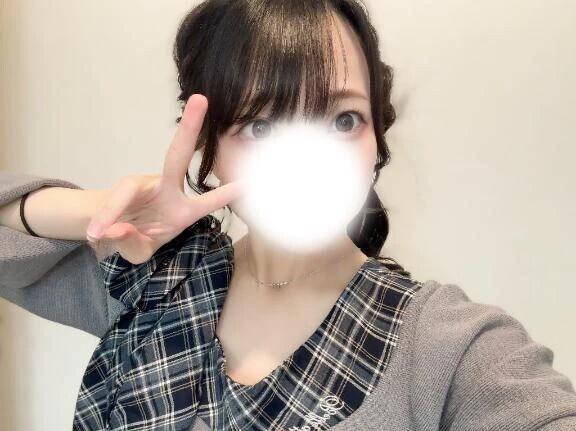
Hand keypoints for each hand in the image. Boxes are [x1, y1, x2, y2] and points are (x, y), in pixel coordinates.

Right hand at [85, 94, 241, 263]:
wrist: (106, 229)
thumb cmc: (136, 239)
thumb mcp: (138, 253)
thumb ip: (132, 244)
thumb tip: (117, 228)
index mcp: (183, 212)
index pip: (208, 201)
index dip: (227, 192)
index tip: (248, 180)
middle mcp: (167, 190)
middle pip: (177, 156)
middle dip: (188, 129)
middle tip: (200, 99)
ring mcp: (145, 184)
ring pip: (128, 190)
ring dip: (113, 212)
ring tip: (100, 234)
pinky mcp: (125, 186)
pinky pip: (113, 201)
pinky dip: (104, 218)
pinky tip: (97, 232)